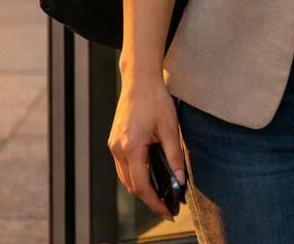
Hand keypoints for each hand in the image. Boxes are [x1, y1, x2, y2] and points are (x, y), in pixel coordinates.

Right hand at [108, 75, 185, 219]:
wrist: (139, 80)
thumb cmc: (155, 100)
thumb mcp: (170, 128)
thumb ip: (174, 156)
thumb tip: (180, 180)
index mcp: (131, 147)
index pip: (142, 186)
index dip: (155, 203)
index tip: (167, 212)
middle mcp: (118, 149)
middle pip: (131, 185)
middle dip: (148, 198)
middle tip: (167, 206)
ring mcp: (113, 144)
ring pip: (124, 177)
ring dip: (140, 188)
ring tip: (159, 194)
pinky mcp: (114, 140)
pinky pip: (122, 166)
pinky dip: (134, 175)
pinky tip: (148, 175)